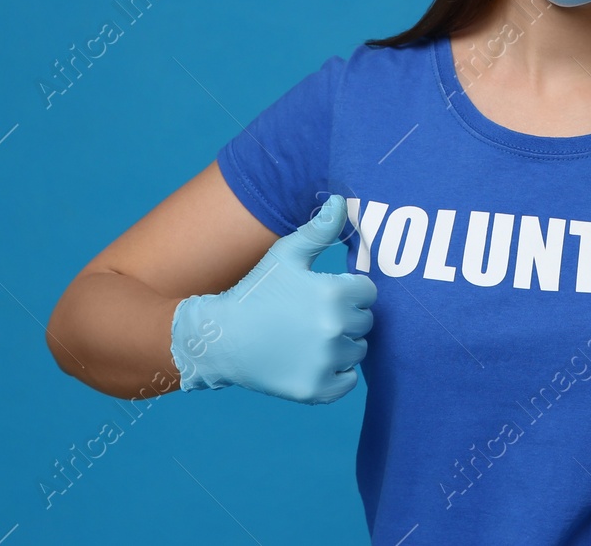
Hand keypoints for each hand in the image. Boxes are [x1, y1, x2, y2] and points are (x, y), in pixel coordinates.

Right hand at [170, 193, 376, 402]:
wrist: (222, 338)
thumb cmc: (256, 292)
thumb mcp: (285, 255)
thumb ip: (319, 230)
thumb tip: (340, 202)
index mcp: (333, 293)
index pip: (368, 291)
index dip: (348, 290)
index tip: (324, 293)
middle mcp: (334, 328)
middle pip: (365, 321)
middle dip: (345, 316)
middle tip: (312, 316)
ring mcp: (325, 362)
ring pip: (358, 350)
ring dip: (341, 344)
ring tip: (308, 337)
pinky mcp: (316, 389)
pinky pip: (347, 381)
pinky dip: (335, 373)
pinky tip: (311, 360)